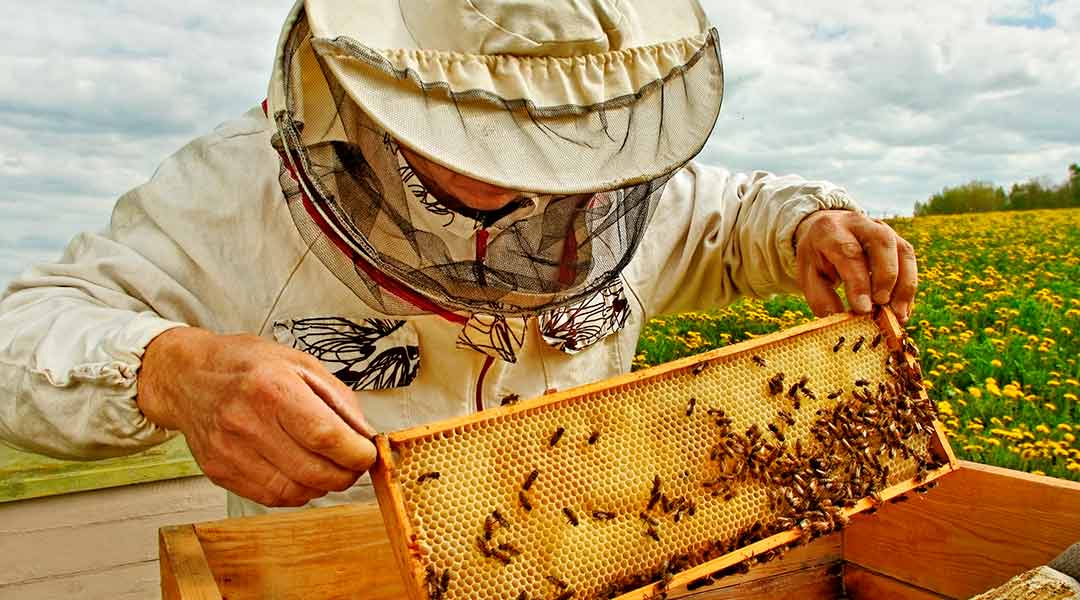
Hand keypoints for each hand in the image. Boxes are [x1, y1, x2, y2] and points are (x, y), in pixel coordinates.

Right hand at [137, 327, 377, 506]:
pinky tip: (301, 472)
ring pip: (295, 491)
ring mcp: (229, 452)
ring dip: (323, 486)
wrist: (188, 377)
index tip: (368, 453)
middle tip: (354, 463)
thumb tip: (365, 435)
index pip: (324, 435)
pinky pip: (271, 497)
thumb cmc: (246, 365)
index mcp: (271, 388)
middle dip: (346, 474)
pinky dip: (297, 491)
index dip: (355, 453)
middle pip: (313, 470)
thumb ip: (338, 400)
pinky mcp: (219, 472)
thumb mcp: (300, 363)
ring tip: (328, 466)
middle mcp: (246, 422)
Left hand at [794, 210, 917, 323]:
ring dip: (904, 285)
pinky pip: (909, 261)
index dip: (859, 282)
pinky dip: (908, 287)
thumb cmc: (818, 258)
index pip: (849, 253)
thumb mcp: (810, 275)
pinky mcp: (897, 239)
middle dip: (885, 277)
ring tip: (898, 314)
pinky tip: (902, 309)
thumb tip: (841, 320)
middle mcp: (859, 223)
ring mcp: (882, 228)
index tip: (864, 309)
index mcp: (831, 230)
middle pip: (882, 242)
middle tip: (881, 306)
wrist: (826, 232)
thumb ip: (822, 297)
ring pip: (902, 251)